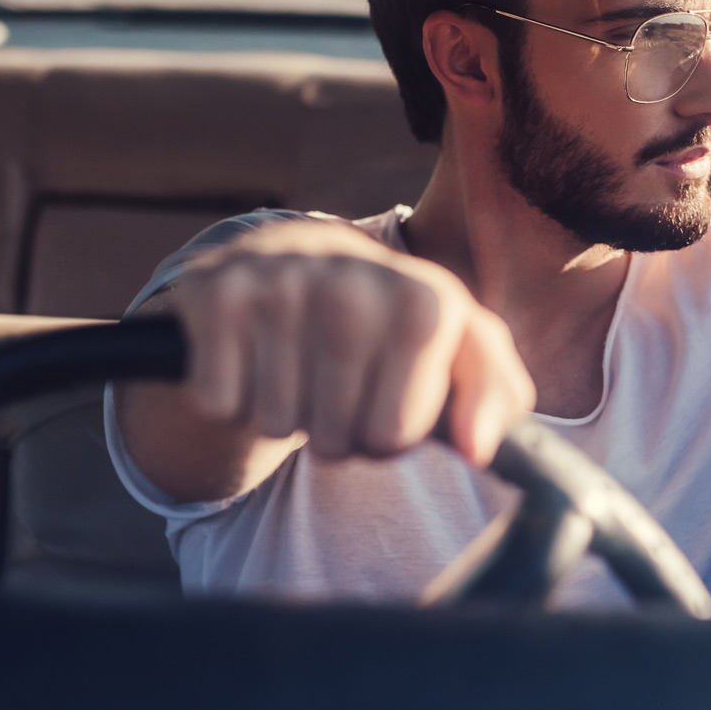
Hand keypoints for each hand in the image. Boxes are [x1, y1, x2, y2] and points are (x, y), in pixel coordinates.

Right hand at [171, 221, 534, 466]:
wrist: (301, 260)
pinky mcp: (216, 288)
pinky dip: (230, 401)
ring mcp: (280, 279)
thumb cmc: (392, 328)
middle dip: (337, 434)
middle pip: (335, 437)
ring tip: (299, 370)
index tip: (393, 405)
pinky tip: (252, 358)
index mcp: (425, 299)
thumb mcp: (459, 352)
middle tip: (339, 390)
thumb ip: (494, 399)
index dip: (390, 437)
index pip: (395, 433)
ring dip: (284, 416)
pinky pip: (220, 401)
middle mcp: (354, 277)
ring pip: (274, 421)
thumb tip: (479, 449)